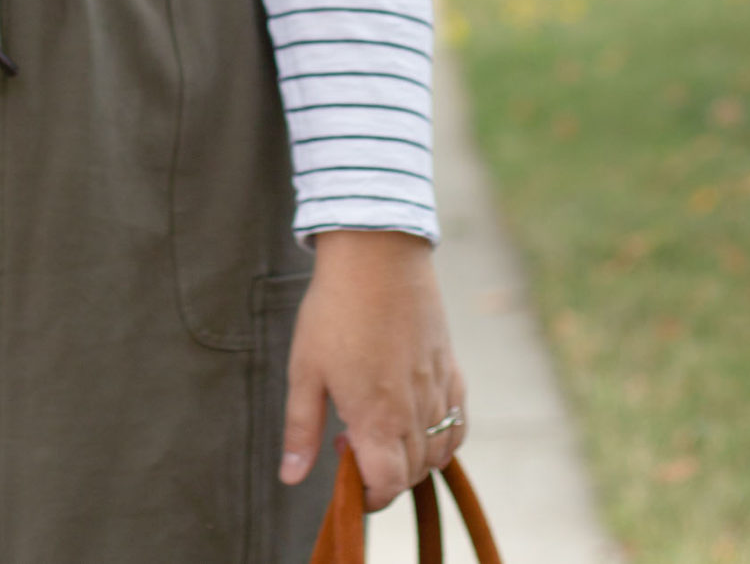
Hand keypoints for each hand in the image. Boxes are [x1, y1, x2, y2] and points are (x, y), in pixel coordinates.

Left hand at [278, 229, 465, 511]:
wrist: (376, 253)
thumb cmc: (335, 309)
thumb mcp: (305, 369)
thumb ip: (301, 429)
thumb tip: (291, 477)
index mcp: (376, 417)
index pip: (386, 484)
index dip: (368, 495)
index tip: (348, 478)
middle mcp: (414, 411)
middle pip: (411, 473)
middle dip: (384, 474)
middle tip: (351, 443)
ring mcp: (437, 389)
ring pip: (437, 451)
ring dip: (412, 457)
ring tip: (381, 428)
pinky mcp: (451, 368)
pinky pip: (458, 422)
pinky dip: (443, 435)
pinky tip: (417, 418)